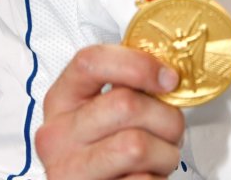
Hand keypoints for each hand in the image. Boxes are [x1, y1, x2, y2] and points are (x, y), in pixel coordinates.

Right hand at [35, 44, 184, 178]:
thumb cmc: (105, 148)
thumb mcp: (103, 110)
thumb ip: (126, 87)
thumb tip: (168, 76)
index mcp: (62, 99)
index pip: (92, 61)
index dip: (138, 64)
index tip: (168, 79)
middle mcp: (58, 134)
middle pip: (126, 104)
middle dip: (167, 117)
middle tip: (173, 127)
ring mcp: (68, 170)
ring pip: (137, 146)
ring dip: (166, 153)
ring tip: (161, 155)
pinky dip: (156, 178)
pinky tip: (147, 175)